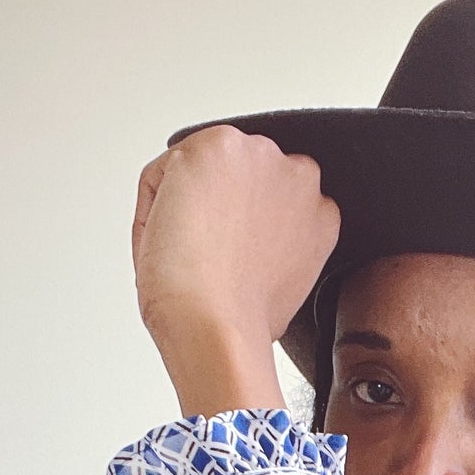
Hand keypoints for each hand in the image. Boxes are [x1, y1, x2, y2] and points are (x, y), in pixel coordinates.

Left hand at [132, 126, 340, 416]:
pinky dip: (154, 208)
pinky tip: (170, 242)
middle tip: (206, 258)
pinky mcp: (216, 147)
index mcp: (320, 212)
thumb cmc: (243, 322)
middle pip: (237, 177)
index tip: (227, 258)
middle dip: (216, 206)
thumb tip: (250, 235)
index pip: (270, 199)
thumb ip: (279, 243)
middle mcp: (299, 176)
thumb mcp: (283, 281)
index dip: (239, 228)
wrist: (218, 326)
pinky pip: (163, 174)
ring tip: (190, 255)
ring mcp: (258, 156)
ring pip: (200, 172)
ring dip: (186, 204)